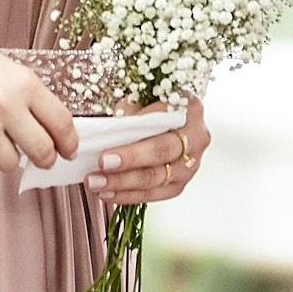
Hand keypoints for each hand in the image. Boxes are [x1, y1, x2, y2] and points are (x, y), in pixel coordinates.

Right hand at [0, 29, 78, 180]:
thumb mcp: (9, 70)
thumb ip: (32, 98)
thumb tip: (55, 133)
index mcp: (24, 82)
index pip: (61, 123)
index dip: (69, 143)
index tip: (67, 151)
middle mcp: (5, 103)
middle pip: (42, 151)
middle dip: (45, 159)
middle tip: (40, 157)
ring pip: (11, 164)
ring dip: (6, 157)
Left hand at [88, 94, 209, 204]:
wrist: (175, 118)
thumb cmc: (155, 103)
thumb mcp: (144, 96)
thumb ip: (131, 110)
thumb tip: (110, 131)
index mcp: (190, 108)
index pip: (160, 125)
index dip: (135, 140)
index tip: (106, 153)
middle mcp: (197, 137)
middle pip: (160, 154)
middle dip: (127, 163)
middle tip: (100, 167)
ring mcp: (191, 164)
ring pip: (157, 179)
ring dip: (123, 184)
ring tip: (96, 183)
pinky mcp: (181, 183)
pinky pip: (155, 194)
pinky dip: (129, 195)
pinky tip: (108, 193)